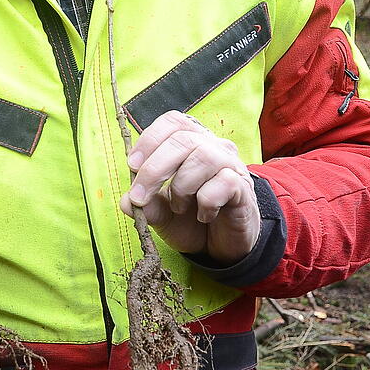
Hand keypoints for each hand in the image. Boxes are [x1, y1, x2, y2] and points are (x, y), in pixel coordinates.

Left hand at [119, 111, 259, 264]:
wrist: (220, 247)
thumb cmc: (189, 220)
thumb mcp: (160, 213)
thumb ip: (145, 204)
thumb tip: (126, 201)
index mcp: (191, 142)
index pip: (173, 122)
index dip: (149, 139)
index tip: (132, 165)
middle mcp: (213, 147)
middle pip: (183, 139)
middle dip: (153, 169)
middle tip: (139, 197)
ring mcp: (231, 165)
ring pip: (204, 157)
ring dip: (181, 186)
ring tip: (179, 207)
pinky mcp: (243, 187)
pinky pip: (223, 183)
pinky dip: (206, 203)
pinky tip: (204, 215)